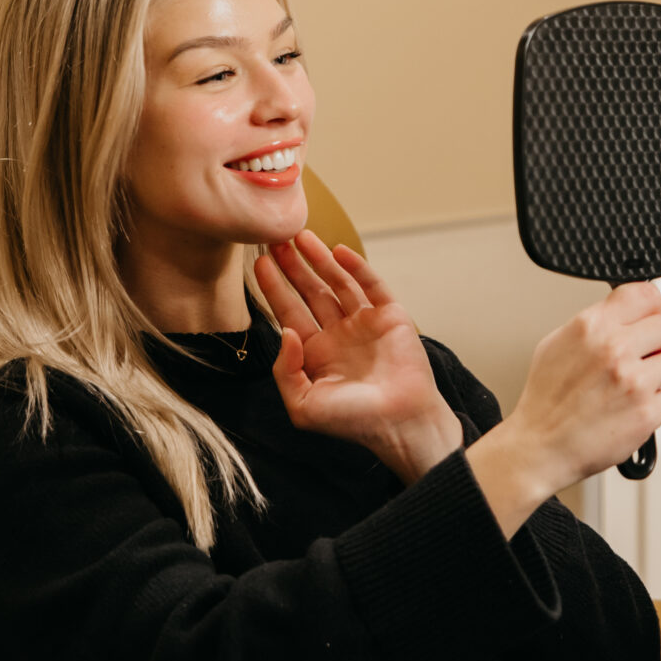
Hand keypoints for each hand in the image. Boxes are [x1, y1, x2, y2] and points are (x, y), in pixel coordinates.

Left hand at [258, 231, 459, 481]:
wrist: (401, 424)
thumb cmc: (354, 421)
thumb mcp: (303, 405)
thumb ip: (285, 370)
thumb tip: (285, 330)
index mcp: (316, 353)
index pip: (289, 312)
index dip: (274, 288)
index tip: (259, 263)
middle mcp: (338, 334)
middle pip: (310, 291)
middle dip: (293, 267)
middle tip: (275, 240)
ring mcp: (364, 323)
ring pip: (338, 282)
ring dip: (319, 259)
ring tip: (302, 236)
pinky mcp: (390, 316)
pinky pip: (371, 285)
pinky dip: (357, 267)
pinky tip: (339, 251)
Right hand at [464, 282, 660, 535]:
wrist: (539, 448)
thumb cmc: (546, 401)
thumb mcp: (556, 343)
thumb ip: (596, 324)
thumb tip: (623, 311)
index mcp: (592, 326)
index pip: (646, 294)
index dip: (651, 308)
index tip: (648, 318)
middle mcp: (615, 349)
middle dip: (655, 343)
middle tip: (638, 358)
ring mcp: (634, 382)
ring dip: (658, 375)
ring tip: (631, 387)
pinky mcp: (646, 413)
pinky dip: (654, 406)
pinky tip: (629, 409)